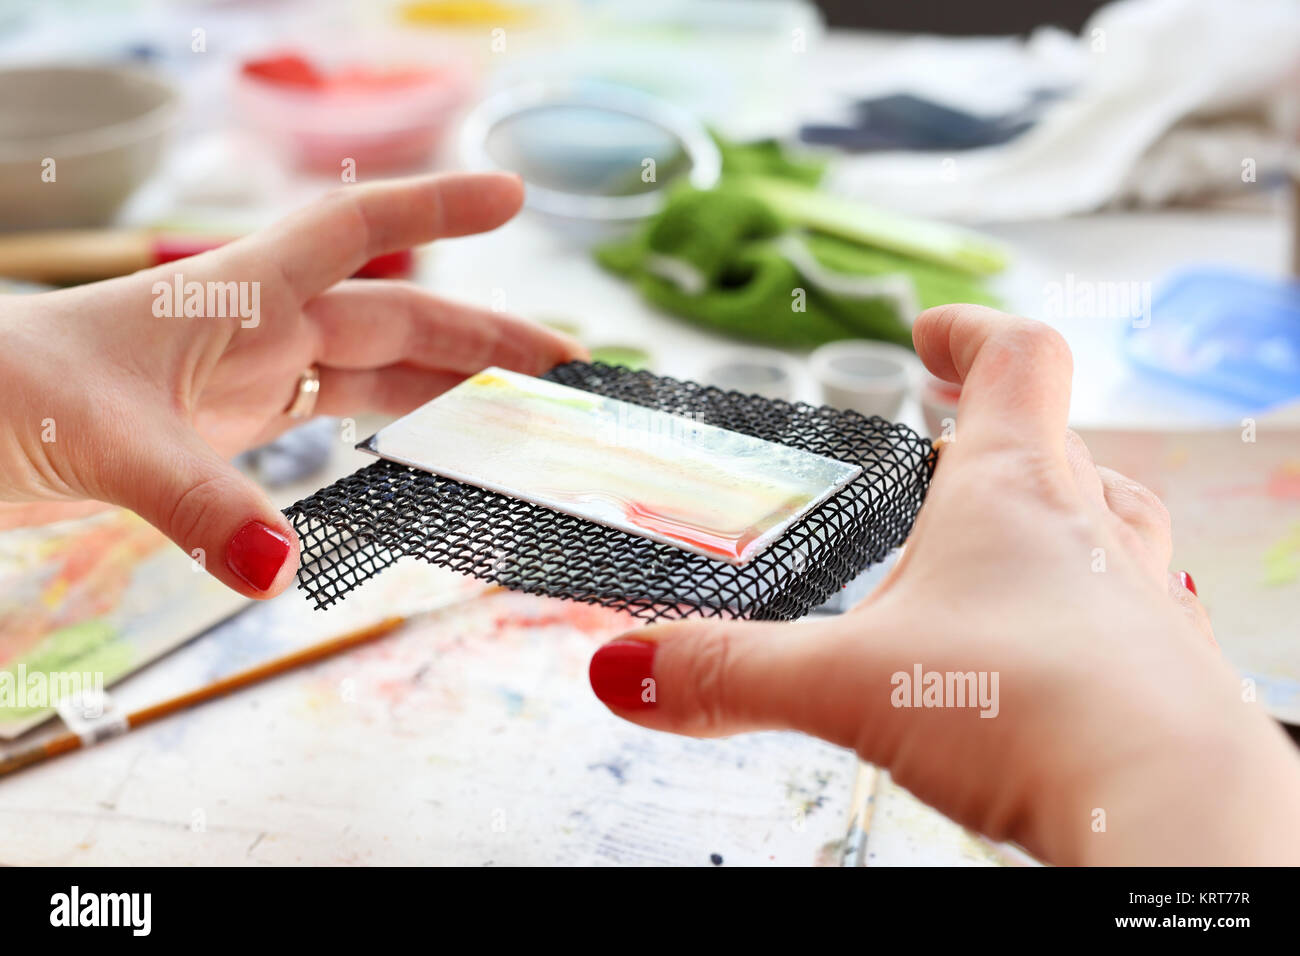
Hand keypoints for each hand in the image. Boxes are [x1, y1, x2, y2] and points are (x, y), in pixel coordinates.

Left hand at [0, 172, 582, 597]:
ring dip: (453, 392)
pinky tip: (431, 455)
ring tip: (527, 419)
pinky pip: (335, 420)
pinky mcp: (229, 425)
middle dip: (489, 342)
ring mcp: (246, 375)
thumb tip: (282, 574)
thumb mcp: (107, 442)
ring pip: (377, 373)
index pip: (356, 230)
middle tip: (573, 375)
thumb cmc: (7, 398)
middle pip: (398, 321)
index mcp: (239, 295)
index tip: (514, 197)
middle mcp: (257, 326)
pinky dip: (392, 436)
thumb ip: (200, 505)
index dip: (437, 210)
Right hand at [587, 304, 1299, 864]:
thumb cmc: (1030, 707)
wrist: (1167, 808)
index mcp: (1013, 490)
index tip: (931, 332)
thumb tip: (625, 669)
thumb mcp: (846, 682)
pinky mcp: (1164, 675)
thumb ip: (730, 671)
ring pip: (1106, 526)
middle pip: (1057, 443)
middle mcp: (1092, 527)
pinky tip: (1036, 668)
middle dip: (993, 442)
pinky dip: (1078, 618)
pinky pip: (1126, 617)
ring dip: (1050, 525)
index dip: (972, 333)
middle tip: (942, 458)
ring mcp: (1141, 598)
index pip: (1017, 359)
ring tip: (989, 558)